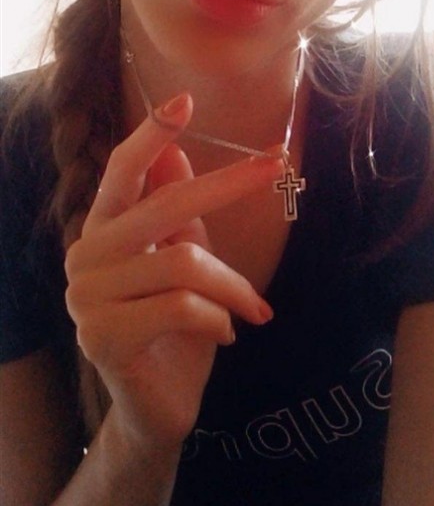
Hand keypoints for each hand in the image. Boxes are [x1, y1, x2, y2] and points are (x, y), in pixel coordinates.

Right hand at [65, 93, 283, 450]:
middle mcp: (85, 257)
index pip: (120, 172)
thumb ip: (175, 211)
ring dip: (235, 286)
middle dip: (228, 182)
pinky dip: (220, 318)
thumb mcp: (184, 264)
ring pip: (185, 261)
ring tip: (254, 309)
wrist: (159, 406)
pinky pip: (182, 307)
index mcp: (103, 233)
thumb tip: (176, 151)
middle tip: (277, 165)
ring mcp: (86, 298)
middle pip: (164, 205)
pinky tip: (227, 335)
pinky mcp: (101, 337)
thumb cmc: (177, 330)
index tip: (185, 99)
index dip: (151, 134)